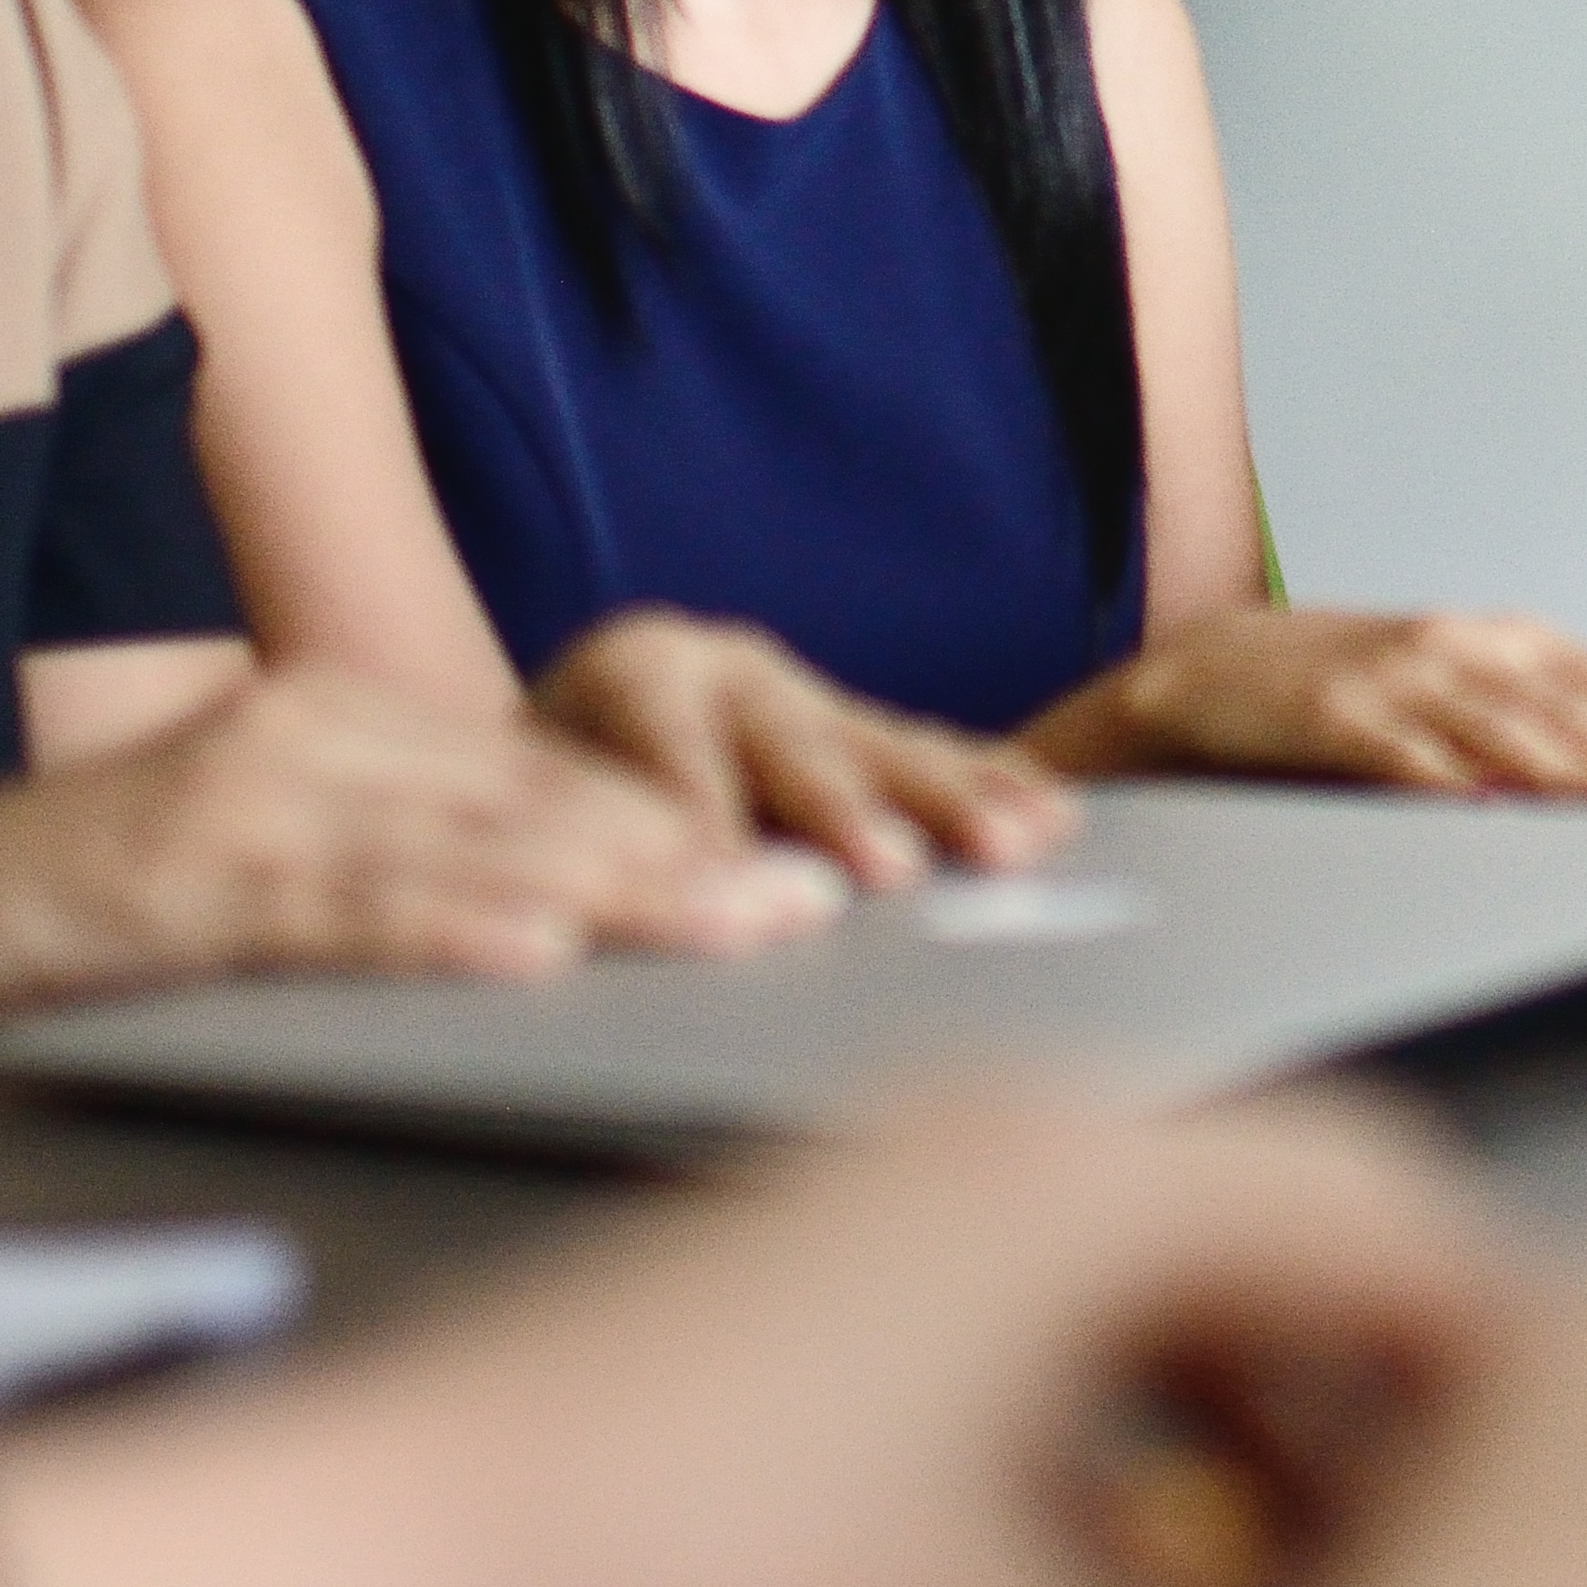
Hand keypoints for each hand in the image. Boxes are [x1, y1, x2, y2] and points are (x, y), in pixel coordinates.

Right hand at [0, 666, 827, 1052]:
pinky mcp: (180, 878)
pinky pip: (337, 909)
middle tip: (832, 901)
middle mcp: (318, 742)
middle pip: (543, 801)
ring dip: (615, 889)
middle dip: (696, 855)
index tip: (817, 868)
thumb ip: (406, 878)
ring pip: (467, 846)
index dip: (693, 823)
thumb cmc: (101, 916)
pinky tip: (530, 951)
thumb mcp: (280, 877)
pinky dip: (441, 927)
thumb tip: (569, 934)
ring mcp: (248, 802)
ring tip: (738, 923)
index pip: (558, 780)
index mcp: (354, 732)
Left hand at [227, 1087, 1513, 1586]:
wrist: (363, 1565)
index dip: (1504, 1362)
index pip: (1401, 1212)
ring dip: (1253, 1381)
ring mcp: (902, 1159)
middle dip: (1385, 1374)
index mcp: (1094, 1185)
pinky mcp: (818, 1227)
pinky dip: (1128, 1371)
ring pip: (1168, 1233)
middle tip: (1418, 1550)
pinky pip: (1047, 1256)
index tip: (1546, 1501)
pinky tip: (1096, 1533)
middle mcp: (1013, 1121)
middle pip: (1295, 1200)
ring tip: (1257, 1572)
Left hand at [543, 611, 1079, 882]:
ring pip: (884, 749)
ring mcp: (803, 691)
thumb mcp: (536, 817)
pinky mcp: (861, 723)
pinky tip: (1050, 817)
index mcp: (630, 673)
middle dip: (844, 815)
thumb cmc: (542, 803)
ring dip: (953, 806)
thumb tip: (652, 919)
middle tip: (884, 872)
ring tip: (1009, 848)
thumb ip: (592, 856)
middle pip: (792, 749)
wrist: (561, 744)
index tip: (736, 889)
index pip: (667, 759)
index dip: (703, 826)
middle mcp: (726, 667)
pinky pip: (938, 754)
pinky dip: (993, 788)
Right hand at [1055, 609, 1586, 800]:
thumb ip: (1544, 728)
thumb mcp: (1458, 699)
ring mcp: (1401, 677)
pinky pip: (1407, 756)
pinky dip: (1458, 782)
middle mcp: (1469, 648)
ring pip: (1515, 728)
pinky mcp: (1334, 715)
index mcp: (1510, 644)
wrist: (1205, 674)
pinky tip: (1501, 813)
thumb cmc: (1351, 697)